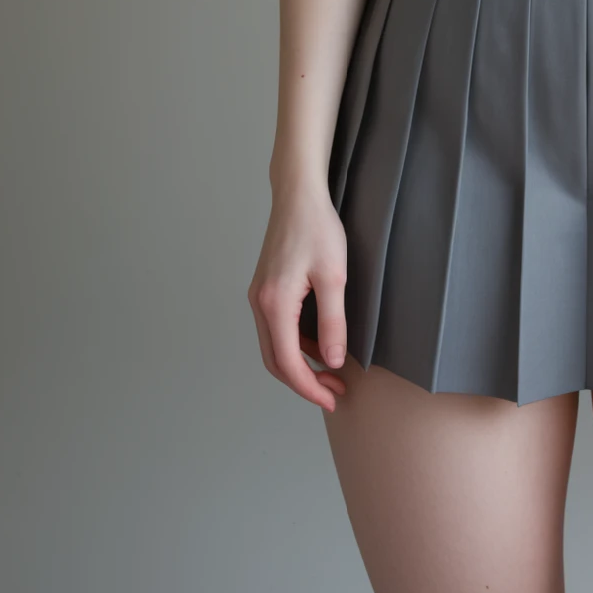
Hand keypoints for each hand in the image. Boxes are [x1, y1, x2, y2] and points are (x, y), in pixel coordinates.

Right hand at [247, 185, 350, 412]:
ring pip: (273, 346)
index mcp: (274, 304)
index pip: (287, 363)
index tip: (332, 398)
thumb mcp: (334, 277)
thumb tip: (331, 361)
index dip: (309, 387)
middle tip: (333, 391)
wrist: (298, 194)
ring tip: (329, 372)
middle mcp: (259, 304)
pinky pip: (275, 328)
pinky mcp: (265, 287)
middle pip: (274, 361)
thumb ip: (332, 322)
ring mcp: (259, 295)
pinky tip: (317, 343)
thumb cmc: (317, 228)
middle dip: (302, 382)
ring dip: (297, 365)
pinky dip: (293, 345)